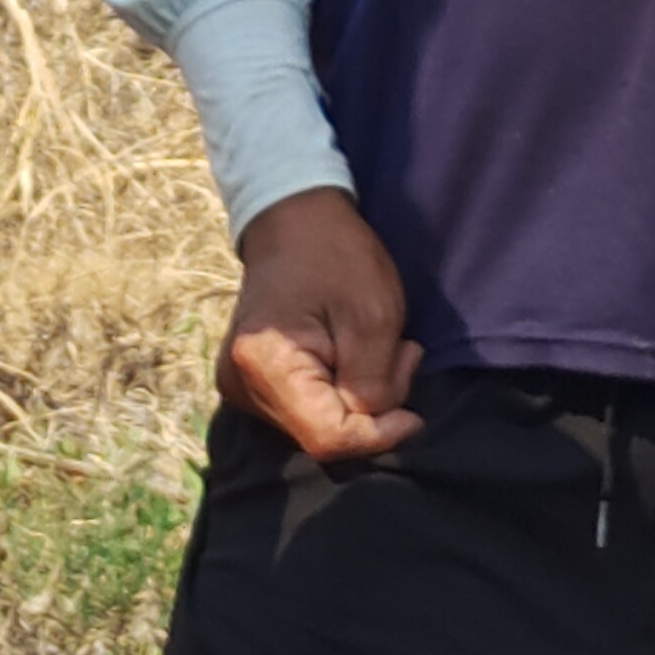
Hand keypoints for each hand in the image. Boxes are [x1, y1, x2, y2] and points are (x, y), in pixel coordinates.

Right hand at [222, 187, 421, 460]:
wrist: (291, 217)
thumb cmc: (335, 254)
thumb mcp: (373, 315)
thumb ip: (375, 384)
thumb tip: (378, 428)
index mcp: (264, 364)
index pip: (328, 437)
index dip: (379, 435)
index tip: (415, 413)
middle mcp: (239, 383)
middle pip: (321, 434)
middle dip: (373, 411)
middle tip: (402, 356)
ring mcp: (239, 385)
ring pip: (315, 425)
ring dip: (359, 401)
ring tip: (380, 350)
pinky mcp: (250, 381)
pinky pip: (305, 410)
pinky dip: (339, 394)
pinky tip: (354, 358)